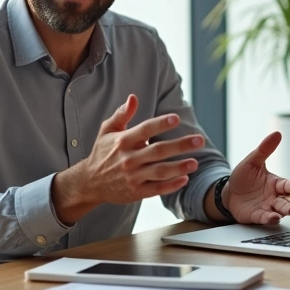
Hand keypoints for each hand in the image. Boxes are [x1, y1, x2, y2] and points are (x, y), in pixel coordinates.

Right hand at [52, 94, 205, 223]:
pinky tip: (185, 179)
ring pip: (160, 171)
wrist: (90, 181)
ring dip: (179, 167)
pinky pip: (157, 189)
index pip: (145, 129)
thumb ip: (122, 114)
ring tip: (195, 162)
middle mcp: (128, 159)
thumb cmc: (102, 152)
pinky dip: (172, 185)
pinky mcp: (136, 192)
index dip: (161, 124)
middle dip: (180, 145)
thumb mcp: (107, 130)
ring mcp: (133, 177)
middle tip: (199, 140)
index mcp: (123, 141)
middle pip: (158, 151)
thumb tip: (133, 97)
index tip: (176, 118)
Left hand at [224, 132, 289, 224]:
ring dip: (283, 213)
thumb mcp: (252, 161)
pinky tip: (272, 217)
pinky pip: (265, 218)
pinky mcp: (257, 216)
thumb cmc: (244, 177)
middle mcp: (274, 197)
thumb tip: (277, 134)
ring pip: (279, 212)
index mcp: (276, 183)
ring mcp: (267, 207)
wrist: (229, 192)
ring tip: (287, 213)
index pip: (288, 185)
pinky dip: (269, 218)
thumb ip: (264, 150)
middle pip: (286, 202)